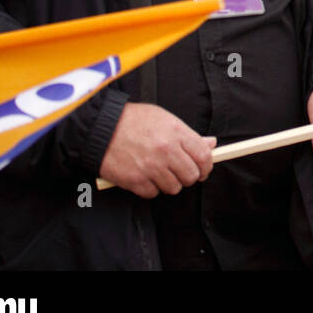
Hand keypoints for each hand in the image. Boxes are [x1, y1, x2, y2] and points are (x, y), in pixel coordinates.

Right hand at [98, 103, 215, 198]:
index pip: (204, 156)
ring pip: (173, 187)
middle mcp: (166, 151)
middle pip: (191, 176)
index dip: (207, 166)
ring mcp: (150, 167)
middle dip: (189, 176)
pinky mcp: (135, 180)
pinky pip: (153, 193)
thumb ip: (188, 134)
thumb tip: (211, 144)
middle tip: (181, 171)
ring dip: (169, 183)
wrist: (101, 127)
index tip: (204, 169)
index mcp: (176, 133)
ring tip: (160, 172)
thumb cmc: (133, 120)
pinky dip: (150, 188)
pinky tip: (145, 176)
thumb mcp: (165, 118)